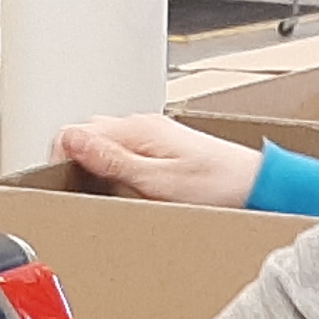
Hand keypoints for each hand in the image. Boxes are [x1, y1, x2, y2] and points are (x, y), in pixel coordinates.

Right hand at [59, 114, 260, 208]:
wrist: (259, 188)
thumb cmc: (219, 187)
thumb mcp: (157, 181)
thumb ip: (112, 160)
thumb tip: (71, 141)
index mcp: (138, 128)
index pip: (75, 130)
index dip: (60, 157)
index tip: (61, 181)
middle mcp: (145, 126)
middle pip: (88, 135)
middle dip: (77, 163)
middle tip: (79, 191)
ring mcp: (155, 136)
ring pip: (106, 145)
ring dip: (99, 167)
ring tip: (104, 193)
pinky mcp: (165, 149)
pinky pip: (126, 154)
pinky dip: (119, 171)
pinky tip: (128, 190)